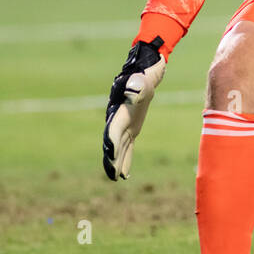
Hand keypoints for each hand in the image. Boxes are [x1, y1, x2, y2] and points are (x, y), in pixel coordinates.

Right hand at [102, 37, 166, 180]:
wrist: (142, 74)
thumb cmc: (141, 77)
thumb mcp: (141, 80)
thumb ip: (137, 86)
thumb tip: (135, 87)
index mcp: (120, 112)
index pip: (114, 129)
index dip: (111, 141)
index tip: (111, 153)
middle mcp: (119, 121)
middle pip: (113, 143)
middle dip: (112, 159)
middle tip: (112, 175)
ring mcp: (124, 126)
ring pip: (119, 148)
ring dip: (117, 162)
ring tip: (116, 178)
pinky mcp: (131, 128)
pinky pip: (126, 147)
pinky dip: (125, 159)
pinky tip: (125, 174)